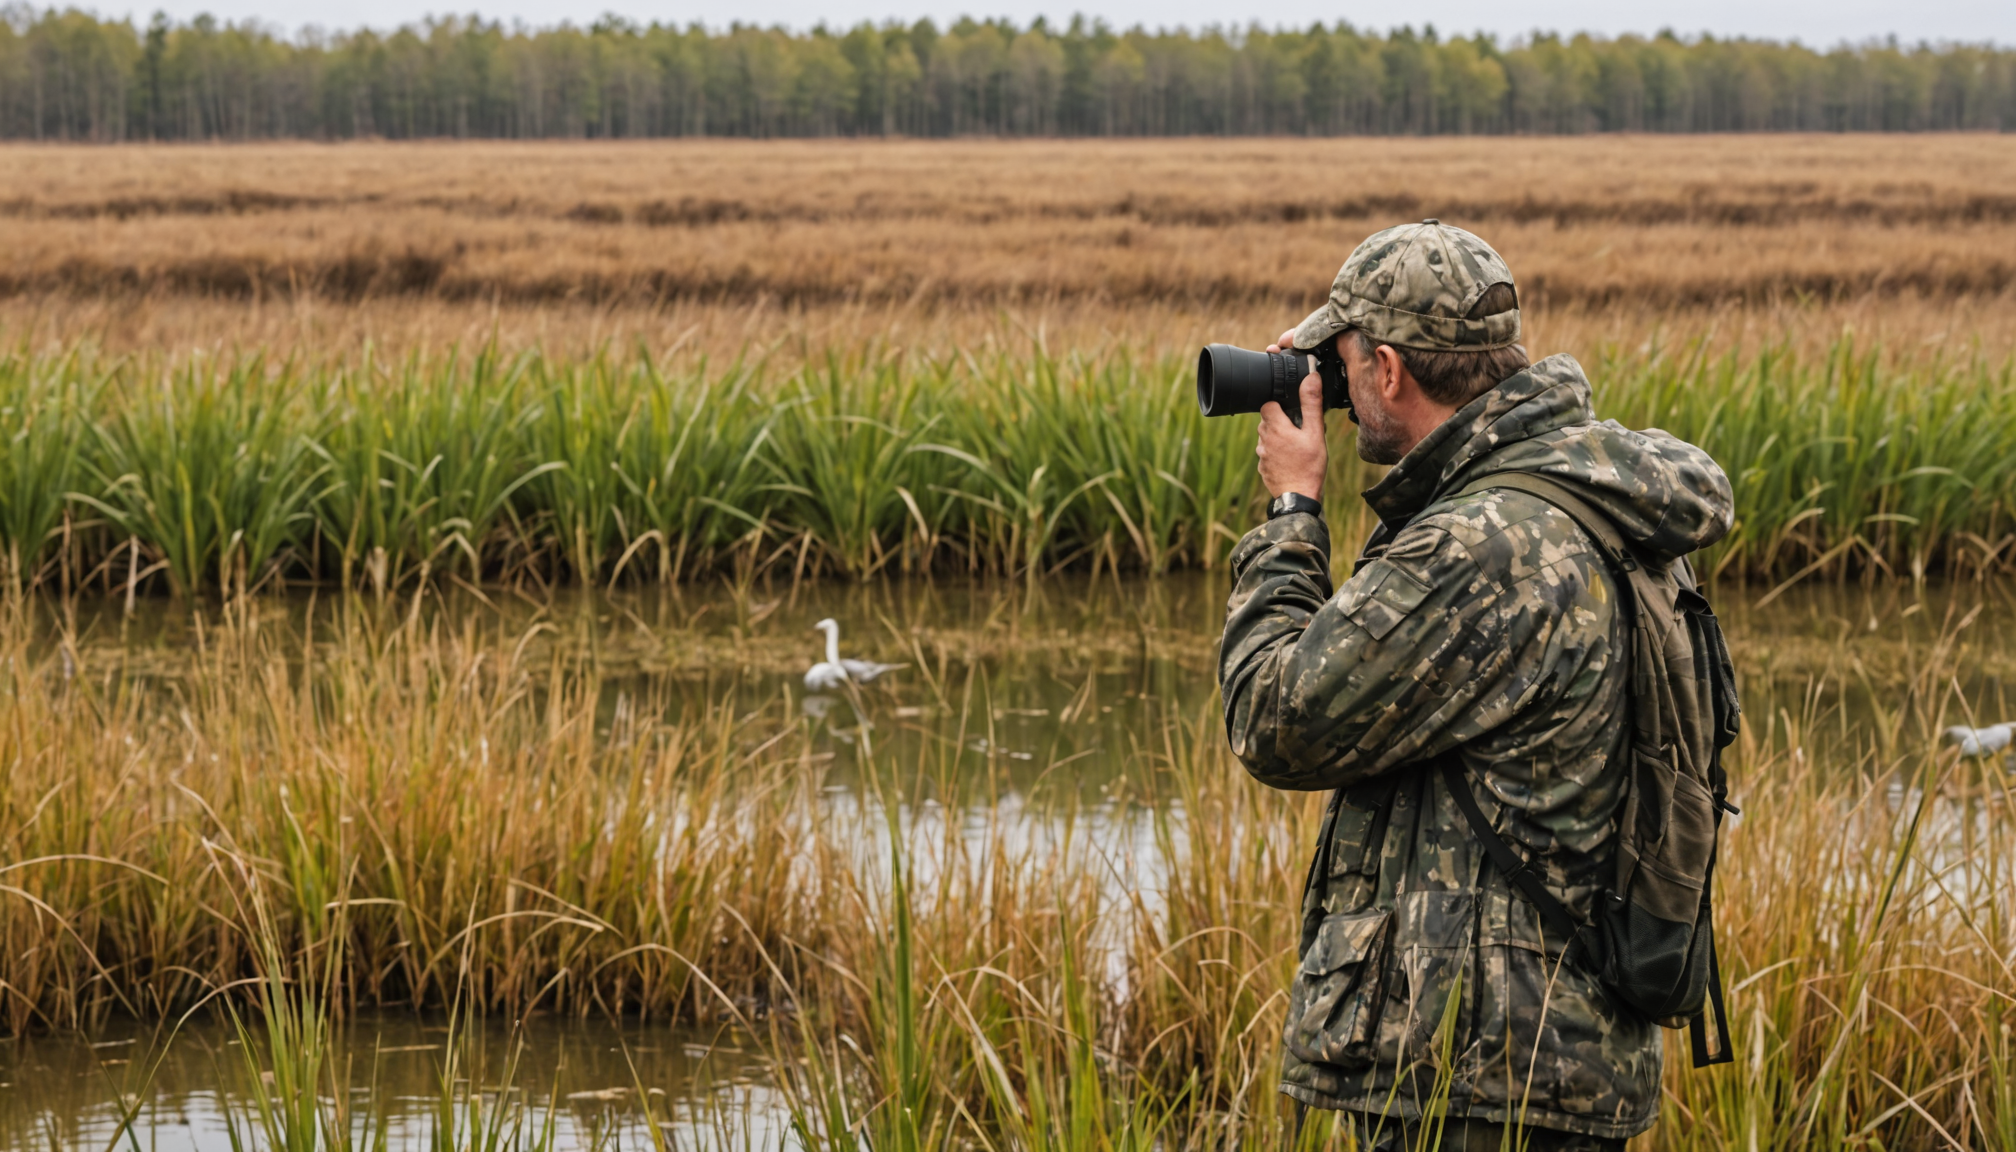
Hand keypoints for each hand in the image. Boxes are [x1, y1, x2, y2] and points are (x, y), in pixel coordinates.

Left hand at [1256, 353, 1326, 500]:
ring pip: (1267, 437)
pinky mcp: (1263, 468)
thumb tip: (1311, 378)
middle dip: (1281, 420)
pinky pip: (1268, 453)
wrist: (1299, 498)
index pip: (1267, 404)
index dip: (1279, 403)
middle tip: (1300, 429)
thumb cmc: (1309, 466)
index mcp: (1275, 427)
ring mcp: (1261, 455)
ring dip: (1279, 437)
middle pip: (1267, 420)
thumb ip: (1311, 404)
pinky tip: (1291, 459)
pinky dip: (1277, 453)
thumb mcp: (1315, 433)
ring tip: (1298, 445)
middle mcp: (1264, 440)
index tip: (1292, 410)